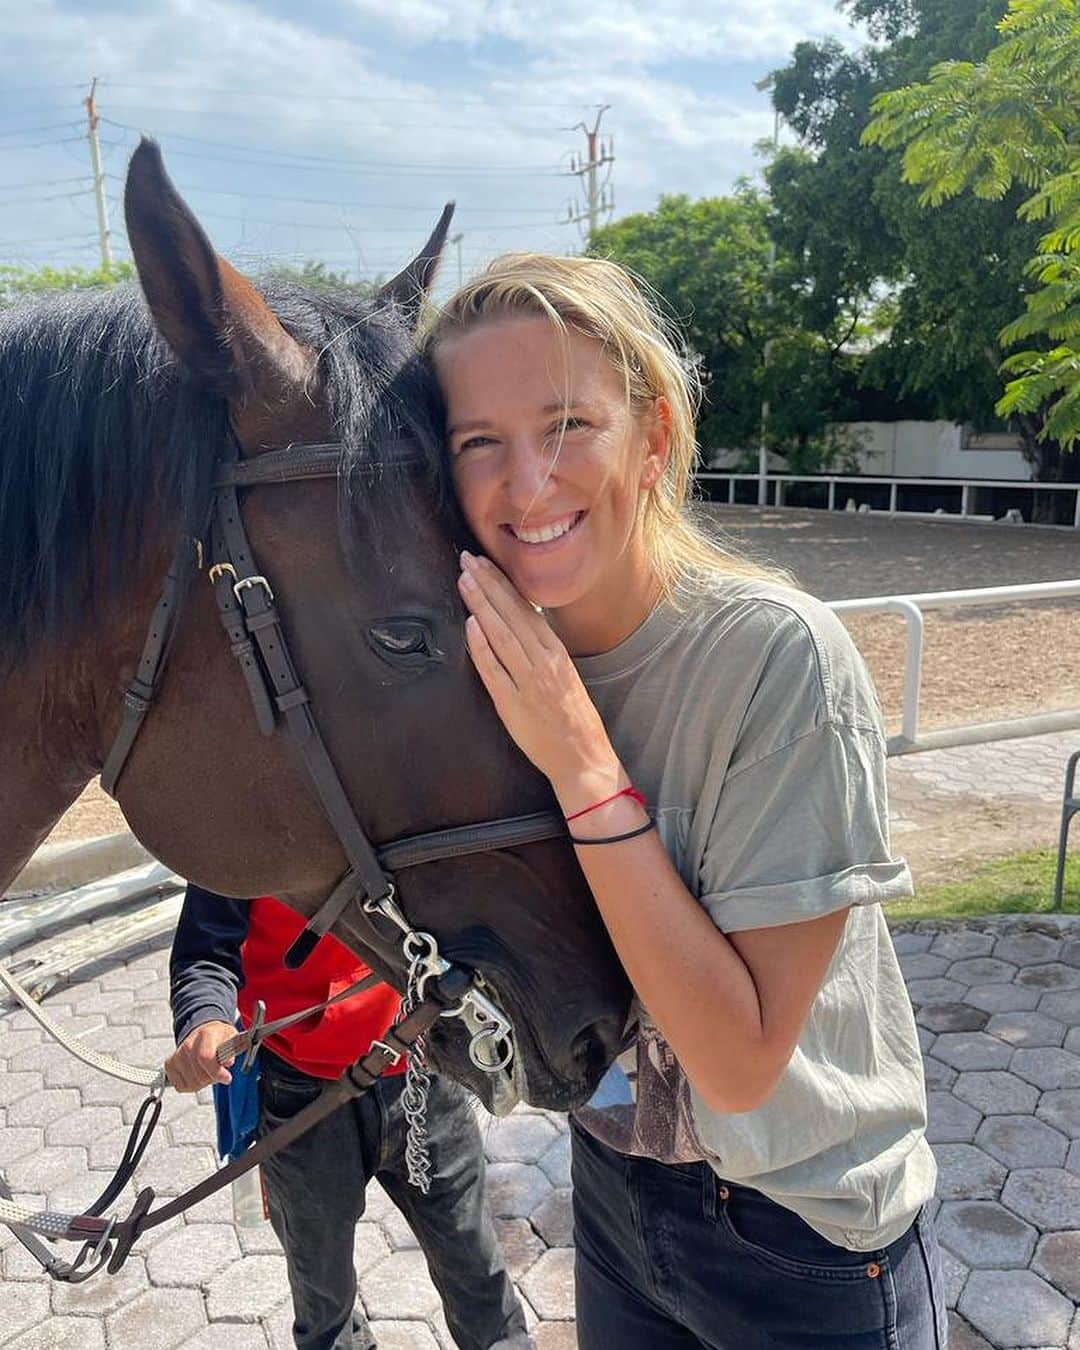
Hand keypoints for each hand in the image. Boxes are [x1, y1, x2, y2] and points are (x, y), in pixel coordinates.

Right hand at [165, 1020, 235, 1092]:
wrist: (204, 1033)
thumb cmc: (219, 1038)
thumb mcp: (232, 1038)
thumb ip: (231, 1050)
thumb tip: (228, 1061)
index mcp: (205, 1034)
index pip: (205, 1058)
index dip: (217, 1072)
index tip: (227, 1077)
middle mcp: (188, 1044)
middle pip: (199, 1075)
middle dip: (212, 1078)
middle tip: (219, 1073)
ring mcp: (177, 1055)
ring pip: (190, 1083)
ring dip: (203, 1083)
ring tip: (208, 1072)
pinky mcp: (170, 1065)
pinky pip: (181, 1086)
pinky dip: (191, 1085)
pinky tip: (197, 1075)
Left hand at [457, 551, 623, 807]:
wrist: (583, 758)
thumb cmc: (573, 719)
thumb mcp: (564, 675)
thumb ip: (542, 652)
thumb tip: (518, 625)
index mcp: (556, 653)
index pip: (526, 609)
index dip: (503, 584)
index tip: (485, 563)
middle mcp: (543, 662)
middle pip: (511, 615)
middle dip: (488, 584)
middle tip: (467, 560)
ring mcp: (528, 682)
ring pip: (501, 635)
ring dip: (481, 605)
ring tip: (464, 581)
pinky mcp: (512, 704)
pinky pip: (494, 670)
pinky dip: (481, 646)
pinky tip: (470, 625)